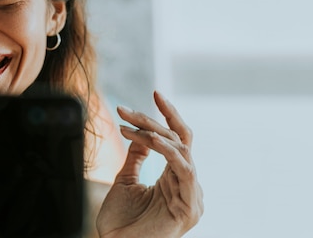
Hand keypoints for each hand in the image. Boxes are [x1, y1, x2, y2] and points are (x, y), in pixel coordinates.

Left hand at [96, 91, 202, 237]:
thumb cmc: (121, 220)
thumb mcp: (126, 180)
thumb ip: (137, 156)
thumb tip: (141, 133)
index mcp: (174, 178)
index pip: (176, 139)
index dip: (167, 115)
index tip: (154, 92)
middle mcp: (186, 184)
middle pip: (179, 140)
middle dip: (155, 119)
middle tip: (127, 109)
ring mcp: (191, 195)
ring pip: (181, 150)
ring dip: (154, 133)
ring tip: (129, 123)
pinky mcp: (190, 206)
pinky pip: (184, 170)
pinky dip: (168, 151)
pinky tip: (150, 139)